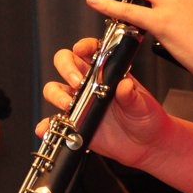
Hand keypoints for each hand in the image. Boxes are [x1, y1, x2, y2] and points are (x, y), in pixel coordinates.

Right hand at [40, 37, 169, 168]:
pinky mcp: (74, 123)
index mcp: (107, 72)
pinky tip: (48, 127)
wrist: (146, 145)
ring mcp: (79, 103)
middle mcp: (89, 84)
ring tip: (68, 105)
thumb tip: (124, 85)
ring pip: (55, 89)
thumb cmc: (146, 118)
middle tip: (77, 82)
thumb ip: (132, 95)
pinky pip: (54, 122)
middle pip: (65, 64)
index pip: (90, 50)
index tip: (81, 49)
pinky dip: (47, 124)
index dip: (83, 46)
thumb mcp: (143, 105)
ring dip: (56, 94)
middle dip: (66, 68)